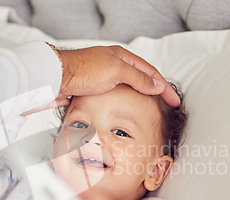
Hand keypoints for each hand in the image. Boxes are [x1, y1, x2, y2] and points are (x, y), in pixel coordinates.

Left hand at [57, 45, 179, 106]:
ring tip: (148, 112)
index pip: (150, 72)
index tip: (174, 101)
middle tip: (165, 106)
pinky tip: (124, 113)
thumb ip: (138, 78)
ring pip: (126, 89)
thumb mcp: (116, 72)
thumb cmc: (83, 70)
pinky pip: (113, 97)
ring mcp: (102, 78)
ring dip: (138, 98)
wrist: (55, 78)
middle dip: (154, 91)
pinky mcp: (92, 89)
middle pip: (140, 79)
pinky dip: (123, 104)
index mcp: (121, 57)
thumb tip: (156, 85)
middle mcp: (113, 65)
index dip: (164, 87)